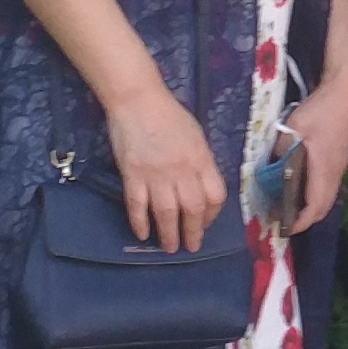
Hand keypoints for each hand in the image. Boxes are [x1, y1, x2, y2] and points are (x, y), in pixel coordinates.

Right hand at [103, 79, 224, 253]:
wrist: (138, 100)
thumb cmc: (169, 115)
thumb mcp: (196, 136)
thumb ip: (200, 161)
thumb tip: (201, 185)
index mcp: (201, 159)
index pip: (215, 195)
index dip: (212, 214)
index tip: (206, 222)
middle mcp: (182, 170)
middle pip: (192, 209)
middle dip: (193, 232)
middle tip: (190, 246)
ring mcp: (156, 174)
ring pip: (166, 212)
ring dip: (169, 234)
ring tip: (169, 248)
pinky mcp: (132, 175)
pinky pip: (137, 205)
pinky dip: (139, 222)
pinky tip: (142, 234)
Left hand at [287, 69, 347, 232]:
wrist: (346, 93)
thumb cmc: (320, 111)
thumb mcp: (294, 130)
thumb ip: (282, 152)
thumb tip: (270, 170)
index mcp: (323, 170)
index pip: (314, 207)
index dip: (299, 222)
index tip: (282, 228)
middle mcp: (334, 173)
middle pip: (323, 208)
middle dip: (304, 220)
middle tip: (282, 220)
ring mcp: (339, 167)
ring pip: (326, 198)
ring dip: (310, 208)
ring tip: (288, 207)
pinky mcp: (339, 160)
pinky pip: (327, 187)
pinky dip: (314, 196)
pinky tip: (299, 188)